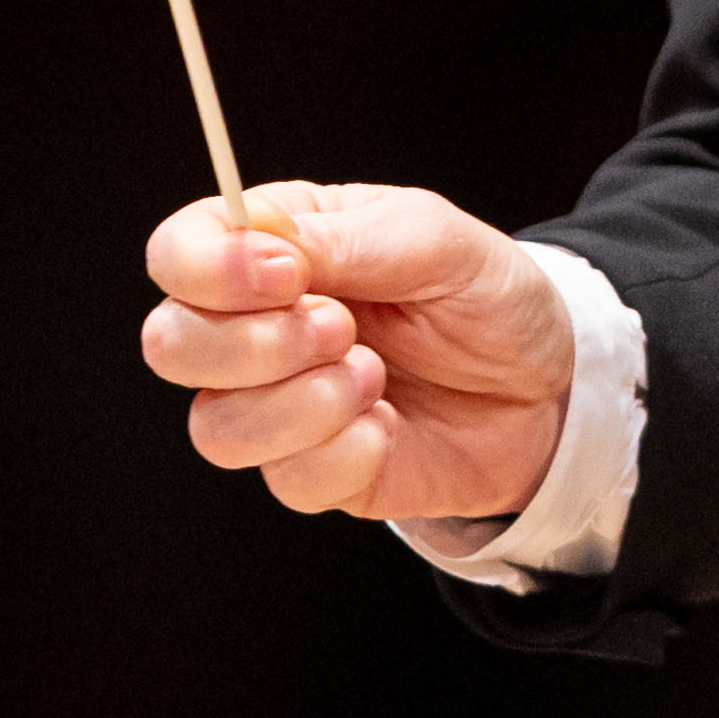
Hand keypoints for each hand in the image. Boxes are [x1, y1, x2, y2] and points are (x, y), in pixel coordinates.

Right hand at [138, 181, 574, 522]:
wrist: (547, 384)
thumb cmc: (483, 295)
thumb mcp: (434, 239)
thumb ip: (346, 240)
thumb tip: (260, 244)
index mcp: (273, 248)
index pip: (178, 254)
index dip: (209, 269)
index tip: (288, 276)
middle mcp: (255, 327)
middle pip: (171, 345)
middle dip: (254, 343)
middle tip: (342, 327)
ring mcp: (276, 404)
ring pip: (215, 426)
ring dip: (302, 403)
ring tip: (374, 375)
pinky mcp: (310, 470)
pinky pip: (286, 478)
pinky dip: (345, 451)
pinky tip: (388, 424)